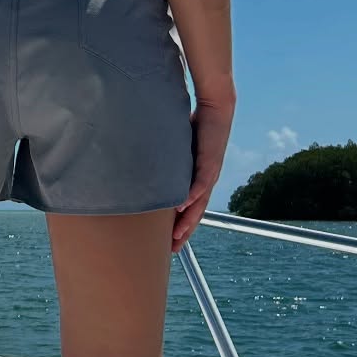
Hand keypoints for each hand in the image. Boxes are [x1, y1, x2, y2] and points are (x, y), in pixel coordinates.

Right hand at [172, 98, 233, 252]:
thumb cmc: (193, 125)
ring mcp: (209, 172)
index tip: (170, 242)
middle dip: (184, 231)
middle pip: (195, 212)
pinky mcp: (210, 160)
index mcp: (196, 179)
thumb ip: (162, 159)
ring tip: (178, 234)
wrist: (217, 107)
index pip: (188, 208)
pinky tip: (184, 206)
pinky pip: (201, 181)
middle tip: (173, 249)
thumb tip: (139, 161)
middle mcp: (205, 180)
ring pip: (199, 202)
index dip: (180, 225)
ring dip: (189, 219)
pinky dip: (193, 194)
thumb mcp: (173, 148)